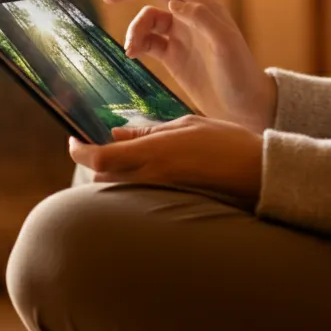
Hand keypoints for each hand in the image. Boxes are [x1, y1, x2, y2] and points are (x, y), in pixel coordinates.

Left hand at [68, 115, 263, 205]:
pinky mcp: (172, 205)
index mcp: (154, 152)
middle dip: (96, 165)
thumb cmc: (227, 143)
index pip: (99, 157)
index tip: (73, 142)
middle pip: (103, 178)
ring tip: (125, 163)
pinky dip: (133, 187)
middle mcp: (152, 177)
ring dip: (114, 178)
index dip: (79, 151)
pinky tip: (148, 176)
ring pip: (119, 191)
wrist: (257, 174)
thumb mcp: (187, 124)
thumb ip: (149, 130)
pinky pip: (139, 197)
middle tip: (100, 150)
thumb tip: (118, 134)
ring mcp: (162, 195)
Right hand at [103, 0, 276, 133]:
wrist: (243, 107)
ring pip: (147, 19)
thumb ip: (201, 18)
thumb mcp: (225, 44)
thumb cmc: (240, 74)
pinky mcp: (172, 56)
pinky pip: (147, 42)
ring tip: (132, 48)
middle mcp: (190, 16)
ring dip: (134, 29)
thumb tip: (172, 3)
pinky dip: (137, 44)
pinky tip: (132, 54)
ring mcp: (180, 36)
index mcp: (204, 6)